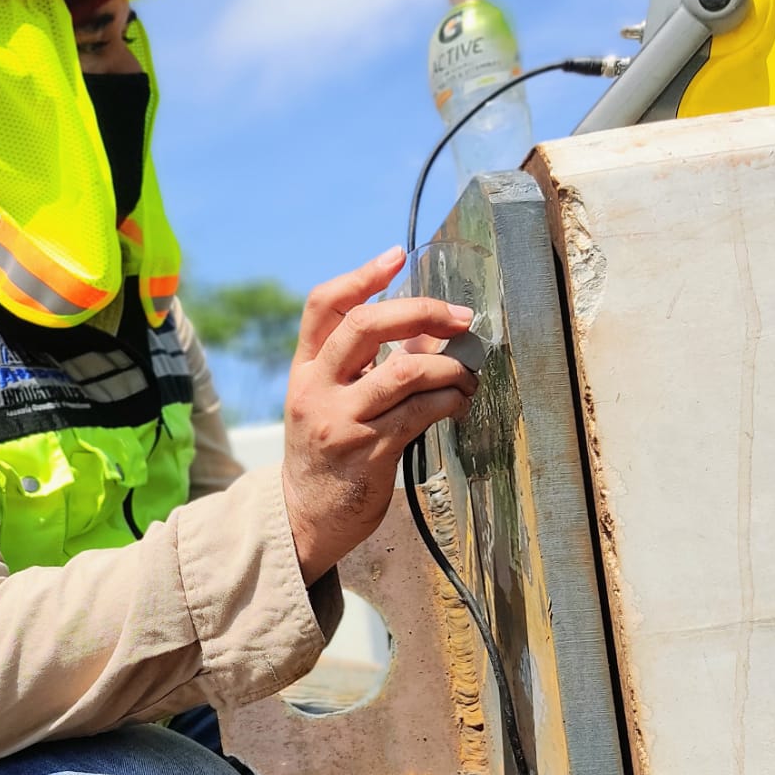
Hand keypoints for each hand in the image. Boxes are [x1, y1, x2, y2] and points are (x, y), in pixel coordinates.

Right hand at [281, 246, 477, 584]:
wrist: (306, 518)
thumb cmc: (327, 454)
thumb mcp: (333, 402)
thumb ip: (370, 365)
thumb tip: (428, 332)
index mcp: (305, 370)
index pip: (324, 307)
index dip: (361, 277)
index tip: (397, 256)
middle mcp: (317, 390)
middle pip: (365, 326)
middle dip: (421, 312)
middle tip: (460, 319)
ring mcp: (341, 421)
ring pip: (404, 371)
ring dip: (449, 367)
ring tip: (468, 374)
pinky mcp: (368, 452)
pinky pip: (420, 413)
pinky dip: (450, 400)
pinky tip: (460, 402)